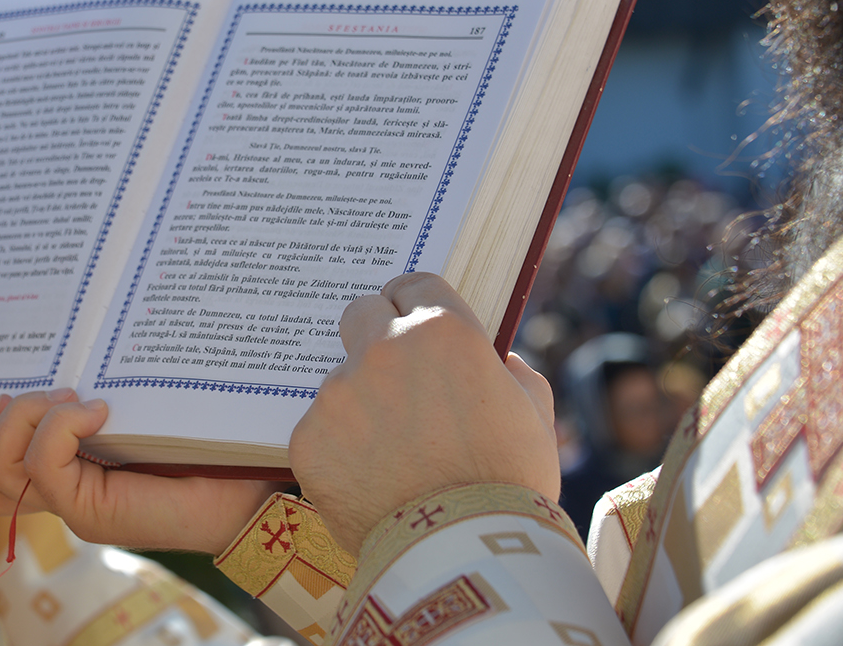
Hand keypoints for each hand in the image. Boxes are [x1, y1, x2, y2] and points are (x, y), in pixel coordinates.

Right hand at [0, 389, 283, 554]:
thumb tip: (80, 350)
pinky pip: (42, 467)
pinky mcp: (93, 514)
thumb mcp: (145, 406)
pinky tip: (99, 411)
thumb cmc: (210, 444)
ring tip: (72, 400)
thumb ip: (108, 388)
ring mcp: (74, 506)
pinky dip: (59, 429)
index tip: (15, 385)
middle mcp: (63, 491)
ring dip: (23, 422)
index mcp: (69, 468)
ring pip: (1, 471)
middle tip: (48, 393)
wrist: (256, 490)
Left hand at [290, 273, 558, 554]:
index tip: (414, 322)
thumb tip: (497, 360)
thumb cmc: (511, 485)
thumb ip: (513, 374)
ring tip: (391, 453)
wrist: (463, 557)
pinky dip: (337, 450)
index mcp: (442, 330)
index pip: (414, 284)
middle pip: (362, 313)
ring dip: (358, 401)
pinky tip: (367, 481)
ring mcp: (338, 392)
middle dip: (375, 335)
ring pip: (339, 379)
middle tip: (393, 377)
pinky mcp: (307, 438)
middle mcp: (382, 348)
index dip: (416, 304)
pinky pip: (319, 430)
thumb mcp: (535, 416)